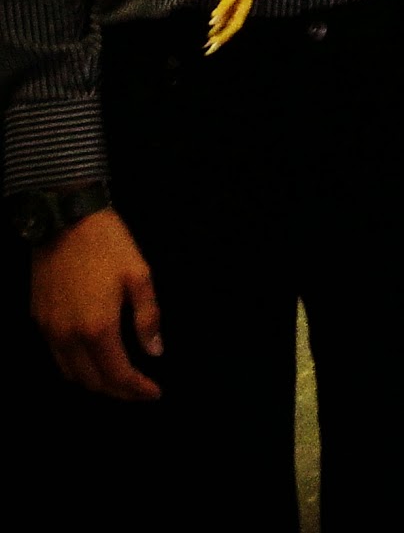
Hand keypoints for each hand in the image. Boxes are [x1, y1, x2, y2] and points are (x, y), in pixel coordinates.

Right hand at [32, 208, 161, 399]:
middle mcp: (68, 336)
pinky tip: (93, 356)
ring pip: (70, 374)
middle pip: (92, 381)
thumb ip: (148, 318)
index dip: (137, 389)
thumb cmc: (109, 244)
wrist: (67, 220)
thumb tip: (155, 351)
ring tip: (119, 377)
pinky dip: (76, 367)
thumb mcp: (140, 276)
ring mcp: (49, 329)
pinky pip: (56, 356)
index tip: (154, 393)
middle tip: (139, 389)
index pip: (118, 374)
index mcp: (97, 327)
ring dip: (95, 382)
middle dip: (118, 391)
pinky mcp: (38, 319)